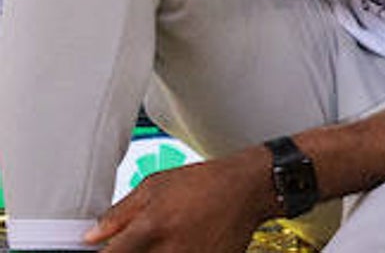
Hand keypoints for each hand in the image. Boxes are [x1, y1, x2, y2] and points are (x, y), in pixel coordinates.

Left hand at [83, 154, 272, 252]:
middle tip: (145, 239)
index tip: (103, 251)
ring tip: (166, 239)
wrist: (249, 188)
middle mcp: (168, 249)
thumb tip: (92, 236)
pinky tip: (185, 242)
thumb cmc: (204, 182)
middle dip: (131, 252)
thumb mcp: (156, 185)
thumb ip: (120, 212)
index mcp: (150, 226)